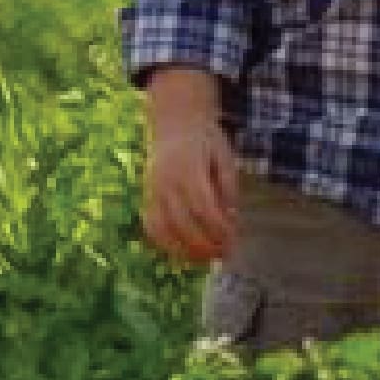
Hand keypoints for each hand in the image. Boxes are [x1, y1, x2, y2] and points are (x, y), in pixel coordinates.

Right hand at [140, 81, 238, 263]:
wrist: (174, 119)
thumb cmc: (205, 138)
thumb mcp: (224, 155)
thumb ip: (228, 185)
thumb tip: (231, 217)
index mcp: (189, 169)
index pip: (204, 207)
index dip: (218, 228)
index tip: (233, 240)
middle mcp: (167, 182)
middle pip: (183, 223)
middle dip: (204, 245)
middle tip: (222, 255)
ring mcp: (153, 190)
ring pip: (163, 229)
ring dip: (183, 250)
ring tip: (203, 260)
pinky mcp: (146, 195)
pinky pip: (150, 225)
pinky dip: (163, 243)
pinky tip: (180, 251)